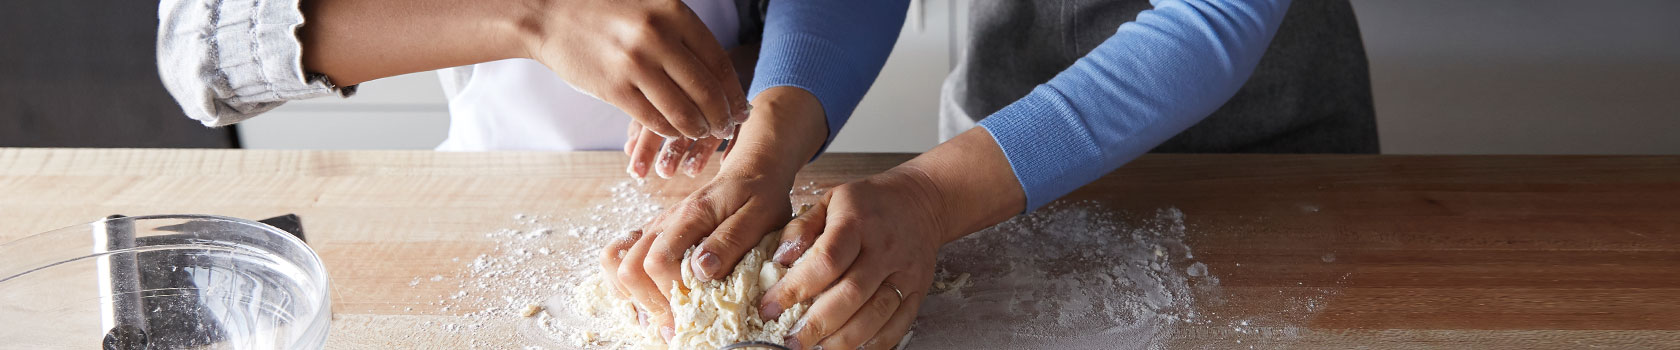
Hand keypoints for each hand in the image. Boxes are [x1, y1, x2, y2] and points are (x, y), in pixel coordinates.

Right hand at [524, 0, 747, 139]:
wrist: (550, 14)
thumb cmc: (605, 13)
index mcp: (674, 13)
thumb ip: (681, 33)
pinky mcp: (613, 88)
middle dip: (722, 116)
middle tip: (727, 128)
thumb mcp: (651, 7)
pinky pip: (654, 120)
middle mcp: (658, 37)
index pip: (718, 62)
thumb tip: (718, 74)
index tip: (740, 107)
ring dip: (698, 129)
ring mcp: (635, 64)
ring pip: (683, 111)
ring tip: (703, 134)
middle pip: (706, 90)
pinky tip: (674, 133)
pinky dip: (670, 131)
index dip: (733, 91)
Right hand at [599, 87, 829, 342]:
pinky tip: (647, 300)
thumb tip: (701, 271)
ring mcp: (656, 228)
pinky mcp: (654, 234)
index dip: (669, 294)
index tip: (687, 318)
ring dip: (633, 295)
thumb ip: (730, 242)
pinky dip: (626, 282)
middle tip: (673, 327)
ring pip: (619, 262)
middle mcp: (665, 222)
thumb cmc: (760, 196)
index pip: (659, 260)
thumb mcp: (760, 217)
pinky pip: (621, 256)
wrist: (753, 170)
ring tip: (658, 318)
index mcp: (691, 217)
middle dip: (648, 303)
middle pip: (631, 266)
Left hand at [756, 169, 948, 349]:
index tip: (770, 307)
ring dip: (843, 339)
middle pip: (851, 294)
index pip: (826, 261)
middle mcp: (884, 249)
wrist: (922, 200)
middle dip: (816, 324)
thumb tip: (778, 261)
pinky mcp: (919, 290)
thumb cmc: (868, 203)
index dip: (796, 288)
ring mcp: (905, 272)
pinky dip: (874, 343)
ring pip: (875, 314)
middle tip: (791, 341)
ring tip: (817, 348)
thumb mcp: (830, 200)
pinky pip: (899, 325)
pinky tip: (850, 347)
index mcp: (856, 223)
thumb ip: (802, 229)